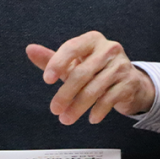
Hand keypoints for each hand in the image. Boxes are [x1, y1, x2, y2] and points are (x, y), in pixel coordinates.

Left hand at [26, 31, 155, 124]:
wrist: (129, 82)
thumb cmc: (96, 70)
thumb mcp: (74, 64)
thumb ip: (52, 59)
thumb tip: (30, 50)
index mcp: (92, 39)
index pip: (72, 48)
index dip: (57, 63)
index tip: (46, 80)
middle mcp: (109, 49)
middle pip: (82, 73)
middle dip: (65, 94)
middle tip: (54, 109)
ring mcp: (121, 65)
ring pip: (94, 89)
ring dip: (78, 107)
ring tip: (66, 118)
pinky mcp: (129, 82)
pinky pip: (109, 99)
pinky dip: (98, 111)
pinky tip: (91, 118)